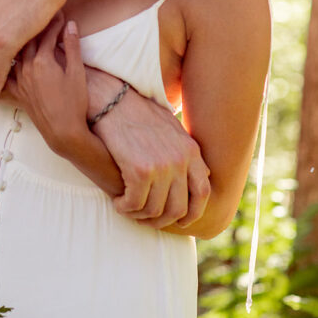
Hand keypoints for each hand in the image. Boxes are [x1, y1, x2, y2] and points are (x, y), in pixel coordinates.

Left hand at [5, 14, 87, 152]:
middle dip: (35, 28)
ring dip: (19, 42)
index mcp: (42, 61)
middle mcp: (26, 68)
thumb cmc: (74, 103)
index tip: (59, 12)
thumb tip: (70, 24)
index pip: (46, 34)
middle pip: (27, 41)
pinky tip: (1, 58)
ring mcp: (19, 81)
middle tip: (40, 17)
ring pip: (13, 54)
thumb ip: (72, 47)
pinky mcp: (17, 93)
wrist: (63, 132)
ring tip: (21, 32)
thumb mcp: (77, 72)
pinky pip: (5, 74)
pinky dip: (4, 64)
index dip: (53, 22)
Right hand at [87, 68, 210, 228]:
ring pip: (155, 210)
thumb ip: (186, 152)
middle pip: (179, 209)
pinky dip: (125, 208)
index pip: (203, 193)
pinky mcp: (139, 170)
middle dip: (161, 220)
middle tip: (145, 219)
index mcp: (191, 150)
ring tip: (127, 208)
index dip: (192, 213)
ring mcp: (161, 166)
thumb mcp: (170, 128)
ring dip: (140, 216)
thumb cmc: (136, 110)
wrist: (112, 97)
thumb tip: (205, 173)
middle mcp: (180, 160)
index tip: (178, 220)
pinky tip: (118, 202)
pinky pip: (135, 204)